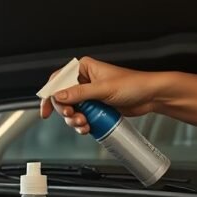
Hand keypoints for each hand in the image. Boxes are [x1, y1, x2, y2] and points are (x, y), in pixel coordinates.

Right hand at [39, 57, 167, 134]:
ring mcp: (90, 95)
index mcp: (84, 68)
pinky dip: (82, 124)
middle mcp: (84, 80)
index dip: (50, 94)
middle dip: (66, 111)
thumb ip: (79, 93)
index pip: (59, 80)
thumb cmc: (133, 84)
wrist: (151, 96)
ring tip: (84, 124)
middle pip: (63, 98)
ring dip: (74, 120)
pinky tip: (87, 128)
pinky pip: (82, 117)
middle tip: (73, 117)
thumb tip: (59, 96)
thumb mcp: (103, 89)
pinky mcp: (96, 107)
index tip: (46, 109)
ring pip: (71, 110)